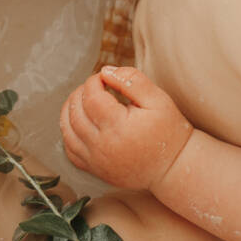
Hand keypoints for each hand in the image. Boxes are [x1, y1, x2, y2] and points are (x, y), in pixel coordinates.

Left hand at [60, 66, 192, 189]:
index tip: (105, 78)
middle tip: (95, 86)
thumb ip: (133, 81)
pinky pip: (70, 150)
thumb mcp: (158, 100)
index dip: (94, 81)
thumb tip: (105, 71)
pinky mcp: (95, 170)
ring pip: (67, 130)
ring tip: (85, 99)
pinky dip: (69, 132)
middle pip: (75, 112)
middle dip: (81, 92)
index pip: (91, 97)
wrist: (173, 168)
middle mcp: (102, 146)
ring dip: (70, 109)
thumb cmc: (169, 132)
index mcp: (118, 127)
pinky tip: (81, 121)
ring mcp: (96, 161)